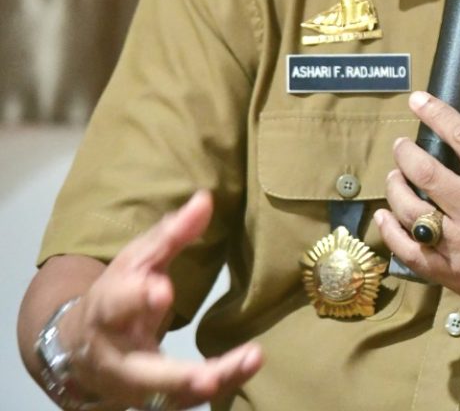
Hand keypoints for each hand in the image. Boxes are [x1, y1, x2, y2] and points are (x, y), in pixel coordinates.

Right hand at [60, 191, 261, 408]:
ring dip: (208, 383)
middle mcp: (117, 356)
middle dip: (176, 376)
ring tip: (249, 361)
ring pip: (168, 395)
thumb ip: (172, 233)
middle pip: (143, 373)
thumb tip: (205, 199)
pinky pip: (183, 401)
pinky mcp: (151, 400)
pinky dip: (214, 388)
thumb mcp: (138, 258)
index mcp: (109, 309)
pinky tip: (245, 370)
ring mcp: (133, 386)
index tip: (163, 291)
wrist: (81, 346)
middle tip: (207, 376)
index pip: (118, 304)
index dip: (138, 298)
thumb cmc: (119, 291)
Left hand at [375, 91, 459, 323]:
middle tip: (402, 145)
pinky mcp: (452, 276)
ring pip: (411, 211)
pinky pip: (410, 252)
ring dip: (395, 187)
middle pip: (427, 173)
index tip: (418, 100)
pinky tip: (385, 214)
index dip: (437, 114)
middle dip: (406, 152)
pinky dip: (390, 231)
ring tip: (396, 175)